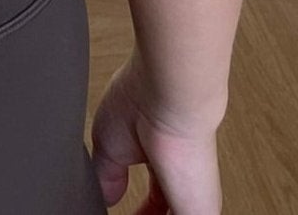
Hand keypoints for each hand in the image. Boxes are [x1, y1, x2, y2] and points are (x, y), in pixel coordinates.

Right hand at [89, 55, 222, 213]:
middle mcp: (182, 183)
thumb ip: (107, 174)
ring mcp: (193, 202)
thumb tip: (104, 195)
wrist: (167, 95)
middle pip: (164, 211)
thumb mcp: (108, 144)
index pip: (156, 202)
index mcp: (163, 162)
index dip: (140, 211)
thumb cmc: (143, 102)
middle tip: (129, 214)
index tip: (122, 209)